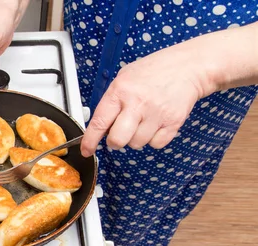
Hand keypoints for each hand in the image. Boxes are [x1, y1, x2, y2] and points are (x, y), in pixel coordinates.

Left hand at [80, 43, 211, 156]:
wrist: (187, 67)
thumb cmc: (154, 71)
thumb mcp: (124, 77)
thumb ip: (112, 100)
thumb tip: (100, 125)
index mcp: (120, 91)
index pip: (99, 122)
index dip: (90, 140)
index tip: (86, 150)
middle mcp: (137, 104)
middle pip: (118, 140)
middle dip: (114, 142)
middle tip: (118, 134)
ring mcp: (156, 114)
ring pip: (137, 144)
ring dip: (136, 138)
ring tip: (142, 121)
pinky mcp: (173, 122)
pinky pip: (156, 144)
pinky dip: (153, 139)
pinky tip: (155, 124)